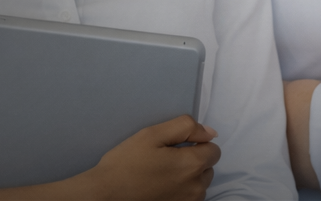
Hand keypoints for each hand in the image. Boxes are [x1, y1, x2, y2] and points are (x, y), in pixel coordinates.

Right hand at [77, 114, 220, 200]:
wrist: (106, 194)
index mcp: (193, 164)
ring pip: (200, 184)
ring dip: (189, 177)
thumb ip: (186, 127)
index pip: (214, 150)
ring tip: (163, 173)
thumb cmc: (127, 162)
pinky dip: (181, 191)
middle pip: (208, 168)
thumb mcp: (153, 134)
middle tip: (167, 158)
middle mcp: (197, 187)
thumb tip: (210, 132)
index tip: (176, 145)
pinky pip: (190, 197)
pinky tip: (162, 187)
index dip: (197, 143)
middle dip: (194, 160)